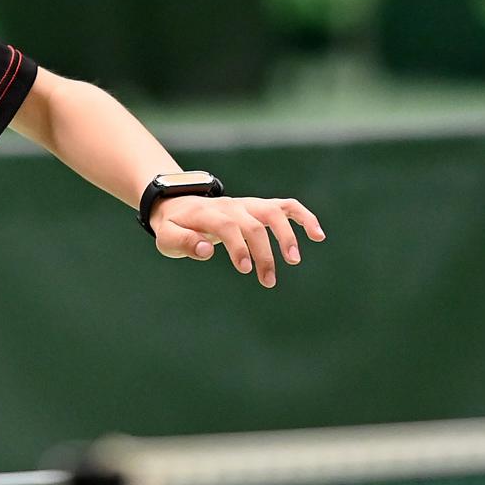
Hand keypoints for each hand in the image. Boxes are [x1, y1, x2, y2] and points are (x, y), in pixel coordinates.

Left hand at [151, 196, 324, 288]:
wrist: (178, 205)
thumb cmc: (174, 227)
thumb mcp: (167, 237)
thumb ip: (184, 243)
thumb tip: (206, 251)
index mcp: (207, 213)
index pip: (228, 225)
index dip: (238, 246)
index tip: (245, 269)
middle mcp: (231, 205)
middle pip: (253, 224)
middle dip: (263, 252)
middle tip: (268, 281)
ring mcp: (247, 204)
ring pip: (273, 212)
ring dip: (287, 234)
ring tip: (294, 260)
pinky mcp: (259, 207)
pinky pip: (286, 206)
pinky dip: (304, 217)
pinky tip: (318, 235)